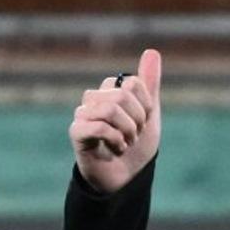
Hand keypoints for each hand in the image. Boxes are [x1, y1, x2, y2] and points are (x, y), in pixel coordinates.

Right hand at [68, 48, 162, 192]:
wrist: (128, 178)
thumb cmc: (136, 146)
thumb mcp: (149, 114)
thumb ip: (150, 85)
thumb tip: (152, 51)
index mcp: (110, 91)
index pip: (132, 83)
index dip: (145, 105)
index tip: (144, 122)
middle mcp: (93, 99)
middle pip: (121, 94)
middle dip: (137, 119)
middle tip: (135, 135)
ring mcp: (82, 115)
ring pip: (109, 108)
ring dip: (127, 131)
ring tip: (126, 142)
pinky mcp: (76, 133)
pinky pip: (97, 126)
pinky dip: (114, 139)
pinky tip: (115, 149)